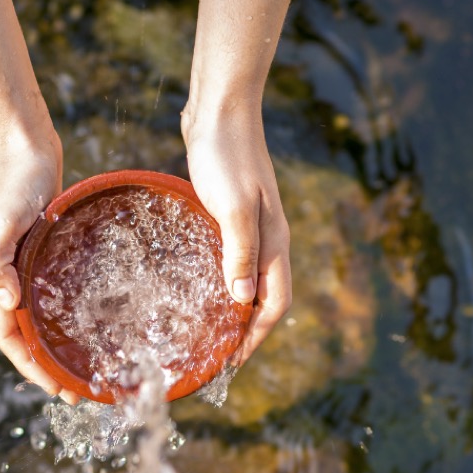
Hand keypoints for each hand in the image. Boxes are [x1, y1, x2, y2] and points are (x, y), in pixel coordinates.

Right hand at [0, 129, 78, 403]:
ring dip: (59, 344)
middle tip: (81, 391)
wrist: (24, 144)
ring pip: (41, 316)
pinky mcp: (45, 252)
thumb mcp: (0, 218)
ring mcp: (27, 265)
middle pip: (26, 335)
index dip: (30, 366)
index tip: (57, 390)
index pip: (9, 336)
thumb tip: (7, 302)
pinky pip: (55, 292)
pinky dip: (69, 313)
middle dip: (48, 366)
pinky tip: (94, 319)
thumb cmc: (13, 179)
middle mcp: (10, 277)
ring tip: (87, 365)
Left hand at [182, 105, 291, 362]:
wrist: (220, 110)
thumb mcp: (232, 207)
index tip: (232, 363)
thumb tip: (242, 301)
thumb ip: (240, 252)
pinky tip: (197, 286)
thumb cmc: (226, 155)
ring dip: (233, 309)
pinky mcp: (231, 214)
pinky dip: (221, 282)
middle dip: (246, 332)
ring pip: (248, 280)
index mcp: (273, 242)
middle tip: (216, 357)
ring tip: (207, 332)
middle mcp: (268, 240)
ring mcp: (251, 227)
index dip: (255, 337)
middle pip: (265, 298)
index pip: (275, 304)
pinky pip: (232, 260)